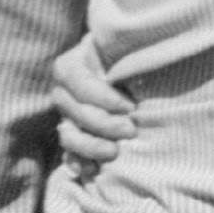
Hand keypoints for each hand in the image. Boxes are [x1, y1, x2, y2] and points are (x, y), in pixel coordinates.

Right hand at [49, 35, 137, 168]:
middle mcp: (65, 91)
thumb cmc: (137, 52)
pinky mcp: (75, 136)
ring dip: (89, 146)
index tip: (131, 106)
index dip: (101, 96)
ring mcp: (67, 116)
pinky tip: (92, 171)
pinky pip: (68, 154)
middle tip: (131, 130)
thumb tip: (148, 40)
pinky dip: (79, 163)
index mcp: (73, 63)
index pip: (75, 79)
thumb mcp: (130, 44)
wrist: (138, 70)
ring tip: (114, 152)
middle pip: (72, 110)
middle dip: (101, 123)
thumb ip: (130, 44)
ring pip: (67, 134)